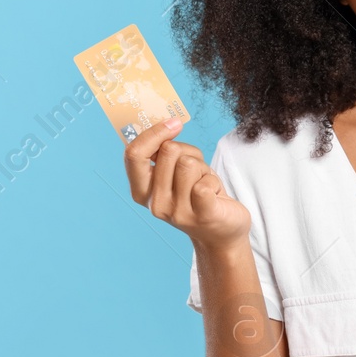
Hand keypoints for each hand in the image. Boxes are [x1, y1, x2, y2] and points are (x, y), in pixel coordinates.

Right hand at [123, 119, 249, 248]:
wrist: (221, 233)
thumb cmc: (197, 196)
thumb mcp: (174, 175)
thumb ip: (164, 154)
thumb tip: (168, 124)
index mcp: (142, 191)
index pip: (134, 155)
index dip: (153, 133)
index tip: (173, 123)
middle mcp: (156, 204)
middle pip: (168, 151)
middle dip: (188, 152)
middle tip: (196, 171)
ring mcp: (177, 212)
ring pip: (189, 162)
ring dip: (203, 167)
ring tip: (205, 183)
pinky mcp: (202, 215)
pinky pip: (204, 182)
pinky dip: (214, 181)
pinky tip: (214, 195)